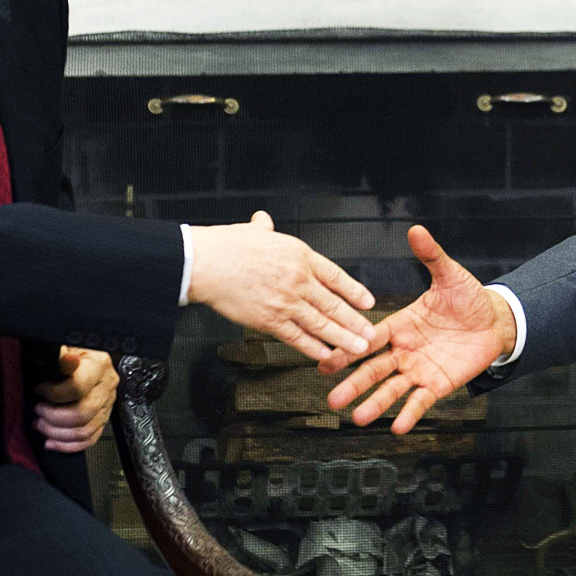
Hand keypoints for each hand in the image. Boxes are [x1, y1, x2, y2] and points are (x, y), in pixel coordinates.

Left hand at [35, 345, 117, 452]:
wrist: (83, 354)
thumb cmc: (71, 349)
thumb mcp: (64, 344)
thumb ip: (62, 353)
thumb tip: (67, 360)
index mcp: (99, 364)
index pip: (78, 387)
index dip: (54, 393)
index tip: (39, 390)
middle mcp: (107, 384)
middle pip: (83, 414)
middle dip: (53, 417)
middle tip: (37, 411)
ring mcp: (107, 403)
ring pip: (85, 430)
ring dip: (57, 433)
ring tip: (40, 424)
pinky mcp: (103, 416)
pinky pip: (90, 438)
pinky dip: (69, 445)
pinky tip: (51, 441)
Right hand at [187, 210, 375, 360]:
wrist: (204, 262)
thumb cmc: (227, 246)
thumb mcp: (253, 231)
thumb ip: (264, 228)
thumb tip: (263, 220)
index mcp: (300, 255)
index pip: (336, 276)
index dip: (354, 291)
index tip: (368, 302)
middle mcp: (299, 279)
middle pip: (334, 304)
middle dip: (355, 322)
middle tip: (371, 334)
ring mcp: (286, 302)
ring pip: (321, 324)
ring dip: (343, 339)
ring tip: (358, 348)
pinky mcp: (269, 320)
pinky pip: (297, 338)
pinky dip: (313, 348)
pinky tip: (325, 355)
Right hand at [321, 225, 516, 433]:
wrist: (495, 320)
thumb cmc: (469, 298)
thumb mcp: (450, 275)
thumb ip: (431, 256)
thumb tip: (417, 230)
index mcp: (401, 325)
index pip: (369, 338)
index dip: (349, 349)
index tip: (325, 361)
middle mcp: (405, 350)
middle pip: (374, 369)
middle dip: (353, 384)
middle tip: (331, 400)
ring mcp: (420, 369)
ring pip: (392, 389)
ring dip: (376, 404)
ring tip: (358, 418)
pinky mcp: (438, 384)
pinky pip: (421, 401)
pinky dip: (410, 415)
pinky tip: (397, 428)